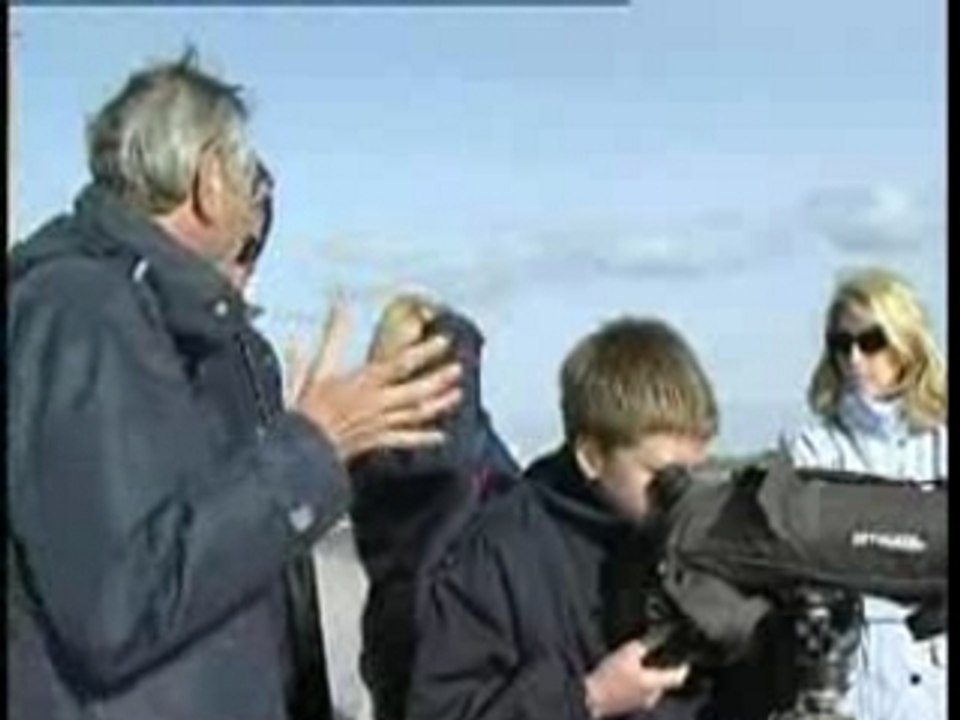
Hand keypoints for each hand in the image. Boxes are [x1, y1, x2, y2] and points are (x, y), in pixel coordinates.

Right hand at [291, 300, 462, 460]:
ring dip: (439, 405)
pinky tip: (441, 436)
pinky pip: (404, 439)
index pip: (401, 364)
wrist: (302, 449)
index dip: (425, 352)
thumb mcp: (317, 368)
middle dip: (439, 380)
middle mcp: (377, 403)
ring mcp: (380, 423)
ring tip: (457, 396)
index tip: (443, 342)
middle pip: (416, 391)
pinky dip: (423, 438)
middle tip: (458, 369)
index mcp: (364, 382)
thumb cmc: (307, 409)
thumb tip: (339, 304)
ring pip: (416, 414)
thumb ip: (333, 336)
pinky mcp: (377, 440)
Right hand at [583, 640, 689, 718]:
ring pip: (651, 686)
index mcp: (654, 684)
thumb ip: (643, 646)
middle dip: (659, 668)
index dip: (683, 668)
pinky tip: (624, 675)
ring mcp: (641, 702)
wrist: (590, 696)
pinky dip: (637, 682)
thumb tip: (651, 641)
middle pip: (663, 680)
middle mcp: (652, 696)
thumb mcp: (627, 653)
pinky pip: (640, 691)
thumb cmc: (610, 677)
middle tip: (650, 656)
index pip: (678, 677)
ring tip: (634, 664)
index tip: (684, 661)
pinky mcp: (630, 705)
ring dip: (647, 675)